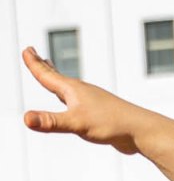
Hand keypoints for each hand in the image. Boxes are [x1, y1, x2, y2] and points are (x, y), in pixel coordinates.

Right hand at [21, 47, 140, 154]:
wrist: (140, 131)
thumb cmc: (111, 124)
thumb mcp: (76, 123)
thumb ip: (51, 122)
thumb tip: (26, 119)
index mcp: (73, 90)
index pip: (47, 74)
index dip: (34, 64)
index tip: (26, 49)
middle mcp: (81, 92)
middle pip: (57, 76)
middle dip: (43, 65)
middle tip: (33, 53)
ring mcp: (92, 102)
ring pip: (69, 89)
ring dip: (57, 79)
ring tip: (51, 73)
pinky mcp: (100, 114)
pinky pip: (79, 102)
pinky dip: (70, 98)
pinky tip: (74, 104)